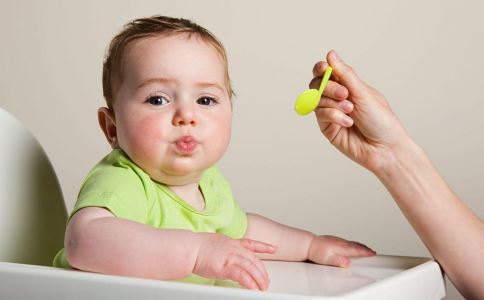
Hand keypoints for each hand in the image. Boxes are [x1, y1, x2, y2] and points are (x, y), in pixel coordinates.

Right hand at [193, 233, 276, 289]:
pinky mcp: (226, 266)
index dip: (265, 247)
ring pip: (251, 268)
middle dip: (263, 272)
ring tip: (263, 288)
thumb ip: (223, 249)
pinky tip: (253, 289)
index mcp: (232, 242)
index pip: (252, 244)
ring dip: (259, 280)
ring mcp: (231, 256)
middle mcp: (234, 248)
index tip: (274, 249)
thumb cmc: (197, 246)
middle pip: (255, 260)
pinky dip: (250, 283)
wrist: (189, 248)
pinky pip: (242, 276)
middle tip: (266, 281)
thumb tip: (224, 256)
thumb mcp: (215, 243)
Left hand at [308, 235, 375, 266]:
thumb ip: (338, 261)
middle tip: (373, 252)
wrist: (307, 244)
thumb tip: (348, 263)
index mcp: (340, 247)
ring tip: (366, 248)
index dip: (365, 252)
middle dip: (365, 248)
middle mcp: (340, 242)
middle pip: (356, 245)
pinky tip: (353, 245)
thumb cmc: (315, 251)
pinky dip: (354, 243)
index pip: (356, 250)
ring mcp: (337, 240)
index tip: (373, 254)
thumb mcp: (326, 259)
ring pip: (352, 242)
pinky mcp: (334, 239)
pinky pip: (347, 241)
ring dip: (360, 245)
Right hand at [310, 50, 412, 173]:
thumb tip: (331, 54)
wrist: (385, 148)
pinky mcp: (327, 127)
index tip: (323, 68)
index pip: (326, 72)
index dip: (321, 68)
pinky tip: (348, 123)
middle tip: (345, 95)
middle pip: (317, 84)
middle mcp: (337, 98)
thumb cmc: (381, 120)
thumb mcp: (363, 93)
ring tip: (350, 111)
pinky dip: (334, 116)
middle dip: (329, 88)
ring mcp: (331, 113)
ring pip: (317, 100)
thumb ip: (345, 74)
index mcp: (348, 86)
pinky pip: (321, 115)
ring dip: (334, 104)